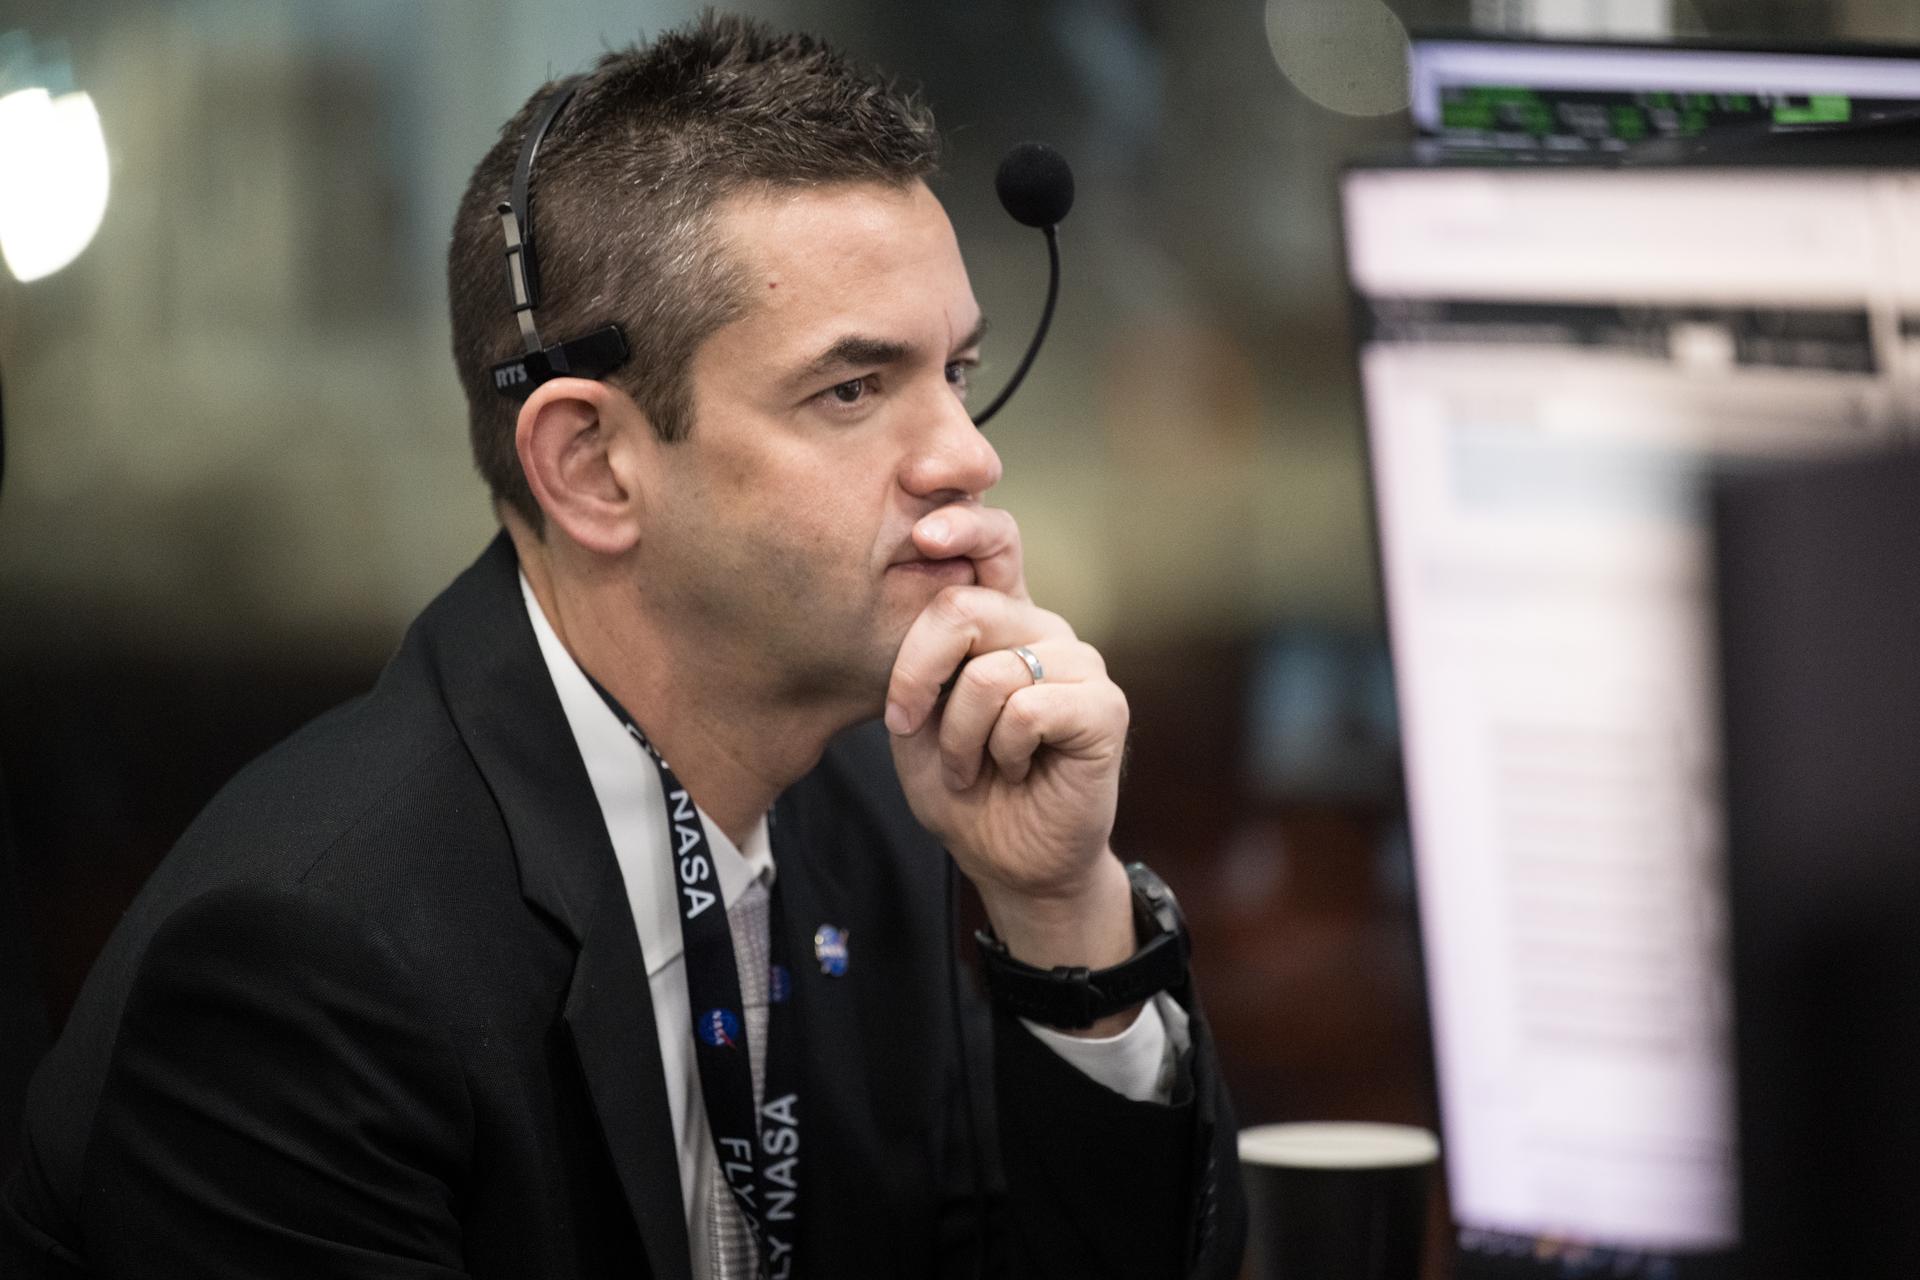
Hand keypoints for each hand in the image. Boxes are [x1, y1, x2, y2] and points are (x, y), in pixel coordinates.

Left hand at [885, 504, 1135, 983]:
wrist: (1011, 861)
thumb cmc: (964, 788)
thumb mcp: (916, 720)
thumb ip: (920, 660)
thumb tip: (924, 589)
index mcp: (1001, 618)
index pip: (988, 543)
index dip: (958, 523)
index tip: (920, 530)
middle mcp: (1044, 628)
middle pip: (963, 608)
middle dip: (920, 679)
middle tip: (919, 732)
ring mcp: (1079, 663)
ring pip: (988, 673)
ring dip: (962, 738)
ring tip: (979, 766)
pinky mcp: (1104, 706)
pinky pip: (1027, 708)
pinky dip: (1005, 751)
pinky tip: (1021, 770)